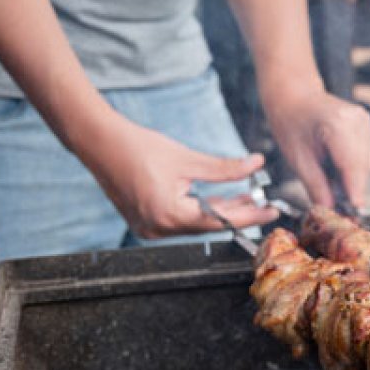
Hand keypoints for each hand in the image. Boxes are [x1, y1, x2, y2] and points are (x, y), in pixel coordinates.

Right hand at [87, 116, 278, 238]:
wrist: (98, 141)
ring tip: (247, 199)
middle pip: (209, 225)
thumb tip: (256, 165)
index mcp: (169, 214)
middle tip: (264, 205)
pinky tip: (220, 200)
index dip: (249, 215)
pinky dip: (200, 210)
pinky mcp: (145, 221)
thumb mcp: (187, 158)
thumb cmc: (138, 146)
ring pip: (195, 224)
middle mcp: (158, 228)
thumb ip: (224, 168)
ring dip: (220, 211)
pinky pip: (180, 220)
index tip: (271, 211)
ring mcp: (149, 228)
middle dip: (238, 213)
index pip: (220, 220)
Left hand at [264, 84, 369, 208]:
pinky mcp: (367, 125)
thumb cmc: (291, 122)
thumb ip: (316, 186)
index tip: (353, 213)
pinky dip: (354, 168)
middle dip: (352, 189)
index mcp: (338, 125)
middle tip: (338, 208)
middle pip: (362, 168)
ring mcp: (365, 121)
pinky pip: (366, 156)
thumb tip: (330, 211)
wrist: (294, 95)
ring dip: (353, 179)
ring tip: (332, 183)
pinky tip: (337, 167)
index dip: (354, 193)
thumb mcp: (297, 158)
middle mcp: (357, 121)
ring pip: (367, 164)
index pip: (353, 167)